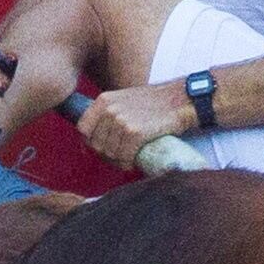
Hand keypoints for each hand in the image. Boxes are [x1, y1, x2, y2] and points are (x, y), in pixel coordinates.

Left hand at [76, 82, 195, 167]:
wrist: (180, 100)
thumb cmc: (154, 103)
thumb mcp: (124, 100)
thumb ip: (107, 115)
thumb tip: (93, 140)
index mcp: (104, 100)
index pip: (83, 129)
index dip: (91, 142)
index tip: (103, 147)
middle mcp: (109, 110)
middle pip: (96, 144)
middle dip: (107, 154)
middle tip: (120, 156)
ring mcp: (121, 121)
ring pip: (110, 153)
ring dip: (119, 160)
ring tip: (129, 157)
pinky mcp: (135, 133)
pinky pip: (124, 157)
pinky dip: (128, 163)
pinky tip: (135, 160)